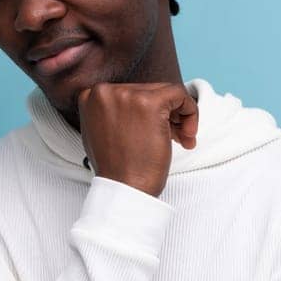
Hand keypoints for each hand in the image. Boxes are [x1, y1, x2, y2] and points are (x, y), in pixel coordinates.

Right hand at [74, 81, 197, 196]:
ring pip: (166, 91)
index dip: (147, 112)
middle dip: (166, 115)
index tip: (155, 131)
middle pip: (149, 90)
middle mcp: (104, 91)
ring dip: (179, 116)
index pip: (130, 92)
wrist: (124, 190)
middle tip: (177, 138)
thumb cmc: (118, 170)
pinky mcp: (149, 102)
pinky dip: (190, 111)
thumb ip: (116, 113)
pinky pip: (179, 94)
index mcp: (90, 96)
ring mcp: (126, 95)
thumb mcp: (104, 133)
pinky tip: (188, 135)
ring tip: (183, 140)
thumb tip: (140, 104)